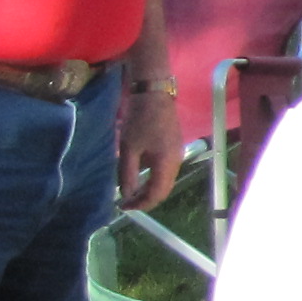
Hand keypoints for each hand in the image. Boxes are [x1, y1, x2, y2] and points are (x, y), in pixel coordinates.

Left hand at [117, 79, 181, 208]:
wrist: (154, 94)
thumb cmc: (140, 120)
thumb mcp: (128, 148)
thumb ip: (128, 174)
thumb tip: (126, 194)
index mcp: (166, 164)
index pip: (156, 194)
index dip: (140, 205)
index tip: (124, 207)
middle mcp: (176, 162)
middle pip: (163, 190)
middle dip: (146, 199)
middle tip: (127, 201)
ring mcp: (177, 155)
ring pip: (165, 181)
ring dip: (149, 188)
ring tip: (131, 190)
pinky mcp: (174, 148)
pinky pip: (166, 171)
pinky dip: (153, 178)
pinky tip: (140, 174)